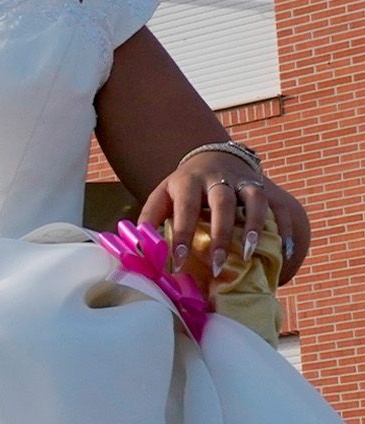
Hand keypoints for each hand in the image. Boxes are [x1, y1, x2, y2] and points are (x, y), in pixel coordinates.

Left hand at [137, 151, 311, 281]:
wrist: (212, 158)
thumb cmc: (182, 189)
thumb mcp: (161, 196)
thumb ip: (150, 219)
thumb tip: (139, 248)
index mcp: (187, 181)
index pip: (184, 208)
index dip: (181, 234)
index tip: (178, 261)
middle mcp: (218, 178)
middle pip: (223, 203)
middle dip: (220, 235)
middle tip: (217, 265)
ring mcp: (244, 181)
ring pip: (255, 199)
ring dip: (255, 228)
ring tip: (250, 255)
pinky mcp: (264, 187)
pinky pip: (280, 206)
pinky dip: (284, 228)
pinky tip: (283, 251)